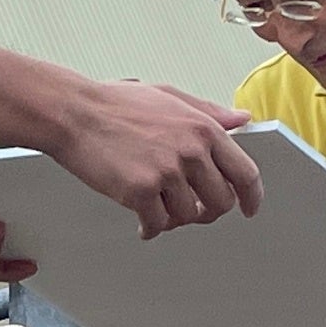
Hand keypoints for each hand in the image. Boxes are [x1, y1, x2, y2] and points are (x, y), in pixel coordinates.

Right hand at [50, 82, 264, 236]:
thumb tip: (242, 120)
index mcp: (203, 128)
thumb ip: (209, 112)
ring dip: (173, 218)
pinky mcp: (139, 192)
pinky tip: (141, 222)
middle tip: (191, 211)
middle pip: (221, 203)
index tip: (249, 208)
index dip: (251, 197)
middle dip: (207, 212)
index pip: (245, 172)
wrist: (73, 113)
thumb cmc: (115, 104)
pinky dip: (149, 229)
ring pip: (187, 217)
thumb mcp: (170, 97)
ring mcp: (166, 173)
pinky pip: (156, 225)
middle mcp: (190, 151)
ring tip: (156, 207)